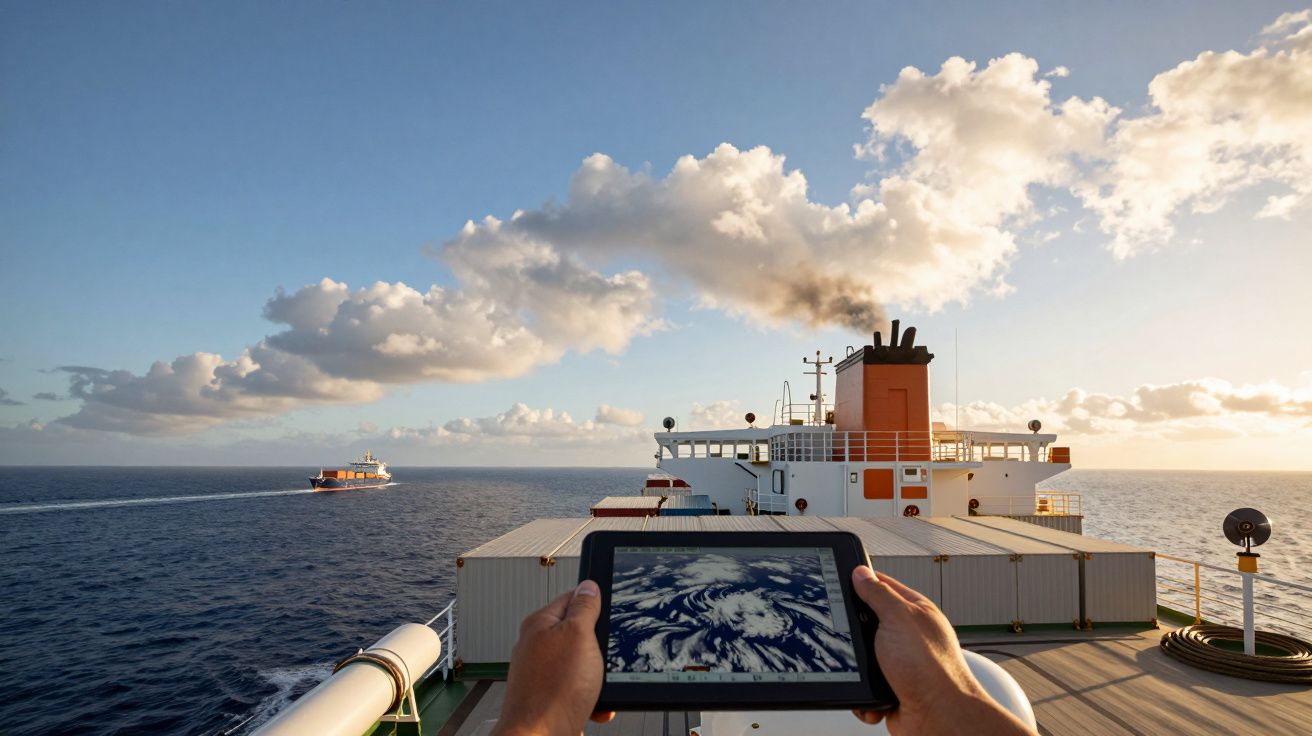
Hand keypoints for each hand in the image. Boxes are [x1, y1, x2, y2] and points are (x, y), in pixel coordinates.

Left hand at [493, 580, 614, 735]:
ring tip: (599, 686)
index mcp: (541, 624)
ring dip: (599, 678)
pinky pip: (580, 692)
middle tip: (606, 656)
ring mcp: (544, 674)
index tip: (611, 610)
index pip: (572, 598)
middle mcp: (539, 647)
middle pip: (581, 634)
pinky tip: (596, 706)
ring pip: (584, 666)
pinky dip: (593, 699)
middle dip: (601, 648)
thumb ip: (584, 608)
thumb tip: (588, 586)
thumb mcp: (578, 636)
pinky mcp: (552, 698)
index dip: (595, 603)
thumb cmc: (552, 691)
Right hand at [850, 567, 1035, 734]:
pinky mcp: (890, 688)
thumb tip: (861, 574)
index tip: (840, 582)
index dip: (861, 582)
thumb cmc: (930, 667)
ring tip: (871, 672)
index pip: (882, 586)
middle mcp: (907, 636)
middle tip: (853, 636)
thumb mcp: (898, 617)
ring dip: (860, 668)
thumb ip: (878, 594)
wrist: (940, 716)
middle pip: (867, 623)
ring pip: (862, 657)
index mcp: (914, 611)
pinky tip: (877, 694)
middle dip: (855, 633)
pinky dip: (865, 693)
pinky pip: (865, 685)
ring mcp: (899, 663)